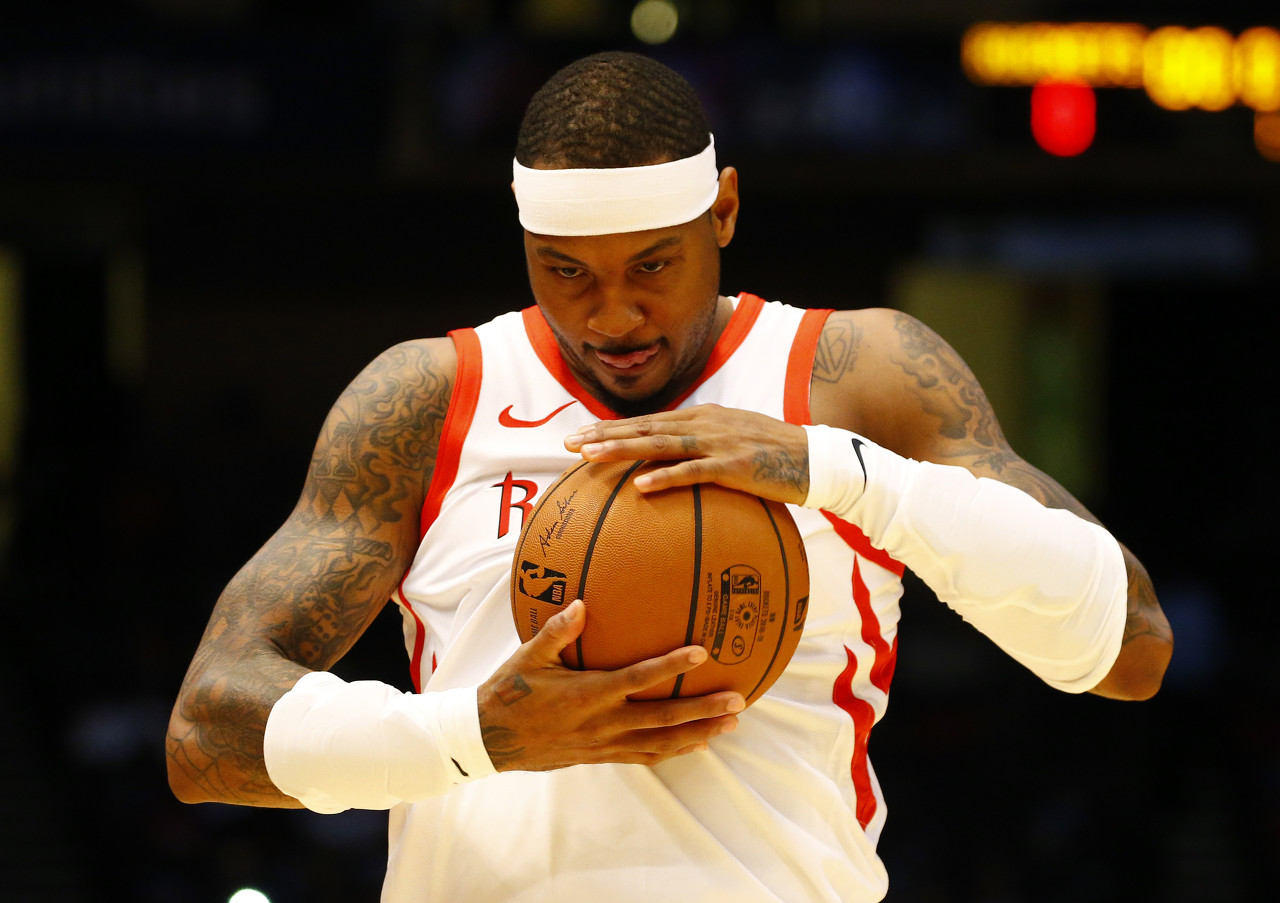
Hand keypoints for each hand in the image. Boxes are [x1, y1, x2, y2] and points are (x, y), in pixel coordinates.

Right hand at [477, 600, 744, 770]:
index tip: (702, 653)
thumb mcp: (529, 656)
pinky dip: (673, 751)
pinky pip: (644, 757)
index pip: (639, 678)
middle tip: (738, 701)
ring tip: (730, 726)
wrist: (490, 740)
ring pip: (661, 744)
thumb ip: (558, 630)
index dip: (671, 666)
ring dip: (698, 735)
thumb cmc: (509, 691)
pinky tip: (696, 745)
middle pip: (663, 719)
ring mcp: (604, 744)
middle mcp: (602, 723)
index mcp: (588, 693)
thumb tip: (583, 602)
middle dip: (703, 711)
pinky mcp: (601, 757)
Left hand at [564, 403, 809, 503]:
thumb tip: (668, 468)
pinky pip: (695, 472)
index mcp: (702, 417)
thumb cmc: (774, 457)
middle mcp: (705, 423)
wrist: (818, 459)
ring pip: (662, 444)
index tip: (579, 436)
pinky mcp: (736, 467)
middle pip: (645, 427)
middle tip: (569, 445)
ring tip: (592, 457)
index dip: (611, 427)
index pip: (648, 421)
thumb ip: (701, 449)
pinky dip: (667, 478)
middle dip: (604, 435)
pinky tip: (642, 487)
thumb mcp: (733, 444)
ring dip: (624, 449)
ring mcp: (720, 443)